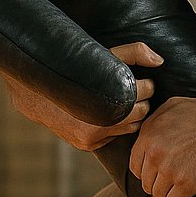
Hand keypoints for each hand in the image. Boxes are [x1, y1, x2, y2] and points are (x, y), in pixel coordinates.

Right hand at [4, 42, 162, 150]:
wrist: (36, 92)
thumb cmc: (77, 69)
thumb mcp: (105, 54)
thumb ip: (135, 52)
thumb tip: (159, 61)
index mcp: (107, 94)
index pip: (145, 91)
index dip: (146, 84)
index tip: (140, 79)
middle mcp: (100, 119)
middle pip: (142, 112)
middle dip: (141, 100)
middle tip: (133, 91)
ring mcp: (92, 135)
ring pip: (132, 128)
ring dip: (132, 116)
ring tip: (121, 102)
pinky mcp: (87, 145)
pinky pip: (115, 137)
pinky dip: (116, 127)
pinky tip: (107, 115)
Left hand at [129, 96, 195, 196]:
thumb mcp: (173, 106)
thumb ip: (155, 119)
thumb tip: (147, 131)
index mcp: (148, 135)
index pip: (135, 165)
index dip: (145, 173)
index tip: (155, 177)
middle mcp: (154, 153)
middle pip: (146, 182)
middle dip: (156, 186)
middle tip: (168, 188)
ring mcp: (169, 169)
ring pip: (158, 196)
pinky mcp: (185, 183)